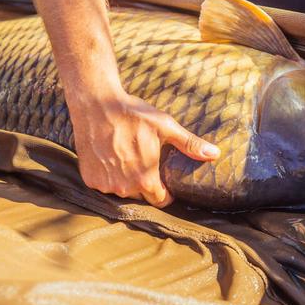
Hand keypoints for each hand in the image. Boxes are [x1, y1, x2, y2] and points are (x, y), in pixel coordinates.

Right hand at [68, 90, 220, 207]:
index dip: (165, 191)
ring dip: (125, 179)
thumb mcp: (165, 126)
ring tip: (127, 157)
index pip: (160, 200)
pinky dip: (108, 175)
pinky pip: (103, 183)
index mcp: (145, 180)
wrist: (95, 104)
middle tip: (144, 161)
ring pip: (121, 190)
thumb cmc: (132, 114)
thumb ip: (190, 144)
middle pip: (140, 195)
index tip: (164, 179)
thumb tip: (215, 154)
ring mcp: (105, 185)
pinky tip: (111, 156)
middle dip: (144, 183)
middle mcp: (124, 188)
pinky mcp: (89, 178)